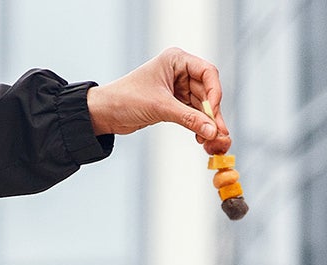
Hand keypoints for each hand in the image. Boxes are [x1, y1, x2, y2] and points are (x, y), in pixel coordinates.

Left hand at [86, 48, 230, 154]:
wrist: (106, 112)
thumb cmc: (127, 99)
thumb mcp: (160, 107)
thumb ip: (188, 119)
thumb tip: (211, 131)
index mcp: (177, 60)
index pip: (207, 72)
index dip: (215, 93)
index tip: (214, 113)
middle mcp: (179, 71)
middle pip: (207, 92)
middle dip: (213, 115)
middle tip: (220, 135)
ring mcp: (177, 88)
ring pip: (200, 106)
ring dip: (207, 124)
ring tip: (212, 142)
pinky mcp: (172, 104)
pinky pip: (191, 115)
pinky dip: (197, 126)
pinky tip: (202, 139)